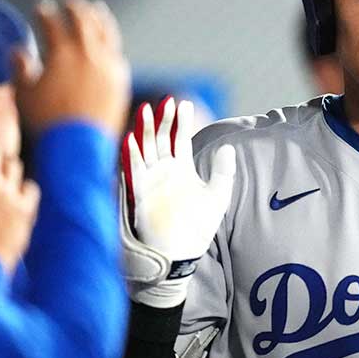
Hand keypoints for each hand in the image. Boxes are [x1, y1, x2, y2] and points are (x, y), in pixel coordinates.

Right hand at [13, 0, 130, 136]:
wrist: (79, 145)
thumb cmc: (47, 121)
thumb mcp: (24, 94)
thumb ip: (20, 69)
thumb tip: (18, 50)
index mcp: (62, 54)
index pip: (53, 23)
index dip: (45, 12)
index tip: (41, 7)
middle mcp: (88, 54)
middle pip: (83, 21)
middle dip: (75, 8)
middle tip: (70, 1)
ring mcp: (108, 65)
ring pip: (106, 33)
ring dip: (99, 18)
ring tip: (96, 10)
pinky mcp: (121, 80)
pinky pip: (117, 53)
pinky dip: (111, 42)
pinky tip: (108, 41)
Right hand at [121, 97, 235, 307]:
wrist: (180, 255)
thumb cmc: (198, 228)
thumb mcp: (218, 196)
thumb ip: (224, 171)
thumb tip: (229, 146)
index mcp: (182, 170)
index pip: (180, 139)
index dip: (180, 122)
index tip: (183, 103)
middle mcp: (164, 172)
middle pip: (161, 139)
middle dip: (163, 120)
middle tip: (166, 102)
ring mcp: (151, 181)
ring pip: (146, 149)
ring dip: (144, 130)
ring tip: (147, 110)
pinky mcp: (139, 194)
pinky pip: (133, 171)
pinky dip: (130, 155)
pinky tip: (130, 139)